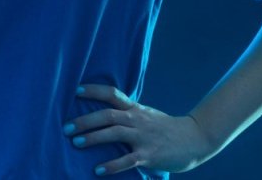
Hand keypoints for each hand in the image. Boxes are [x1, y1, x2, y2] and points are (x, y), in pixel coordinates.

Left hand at [63, 84, 216, 175]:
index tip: (75, 90)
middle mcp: (137, 120)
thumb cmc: (164, 128)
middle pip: (108, 115)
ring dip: (94, 138)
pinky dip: (112, 165)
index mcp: (135, 109)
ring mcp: (143, 137)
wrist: (194, 139)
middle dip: (85, 120)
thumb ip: (126, 112)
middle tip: (66, 127)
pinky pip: (127, 160)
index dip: (93, 90)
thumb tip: (101, 113)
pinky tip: (98, 170)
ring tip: (76, 143)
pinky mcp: (149, 155)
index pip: (112, 94)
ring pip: (115, 133)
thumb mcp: (145, 114)